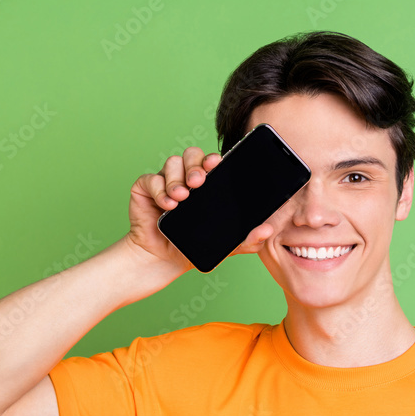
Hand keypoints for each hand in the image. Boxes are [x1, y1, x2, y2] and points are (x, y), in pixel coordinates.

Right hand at [124, 146, 275, 268]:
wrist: (163, 260)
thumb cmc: (192, 247)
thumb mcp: (226, 246)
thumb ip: (248, 240)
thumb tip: (268, 230)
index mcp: (207, 185)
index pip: (212, 163)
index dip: (213, 159)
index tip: (216, 163)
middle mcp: (186, 178)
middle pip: (192, 155)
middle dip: (196, 165)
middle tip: (199, 182)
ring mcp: (165, 181)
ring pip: (173, 162)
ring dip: (177, 178)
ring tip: (181, 197)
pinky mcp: (146, 188)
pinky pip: (151, 179)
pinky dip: (159, 189)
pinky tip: (167, 204)